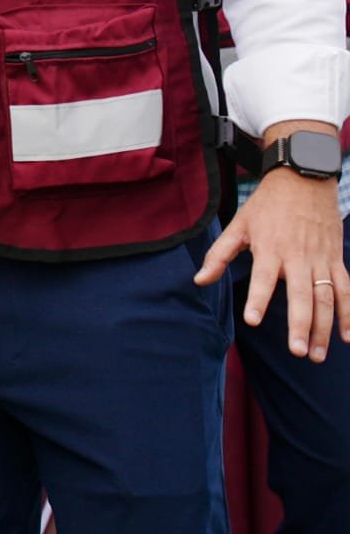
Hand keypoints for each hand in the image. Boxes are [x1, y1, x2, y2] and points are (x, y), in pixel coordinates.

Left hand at [195, 124, 349, 359]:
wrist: (303, 178)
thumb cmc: (266, 205)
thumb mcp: (238, 224)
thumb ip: (218, 254)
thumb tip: (199, 281)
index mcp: (269, 247)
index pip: (262, 277)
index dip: (258, 298)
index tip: (253, 320)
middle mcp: (297, 256)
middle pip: (301, 294)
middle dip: (301, 324)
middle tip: (298, 352)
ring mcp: (320, 259)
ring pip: (326, 298)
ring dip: (324, 328)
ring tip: (316, 355)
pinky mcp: (336, 259)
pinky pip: (346, 290)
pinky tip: (347, 338)